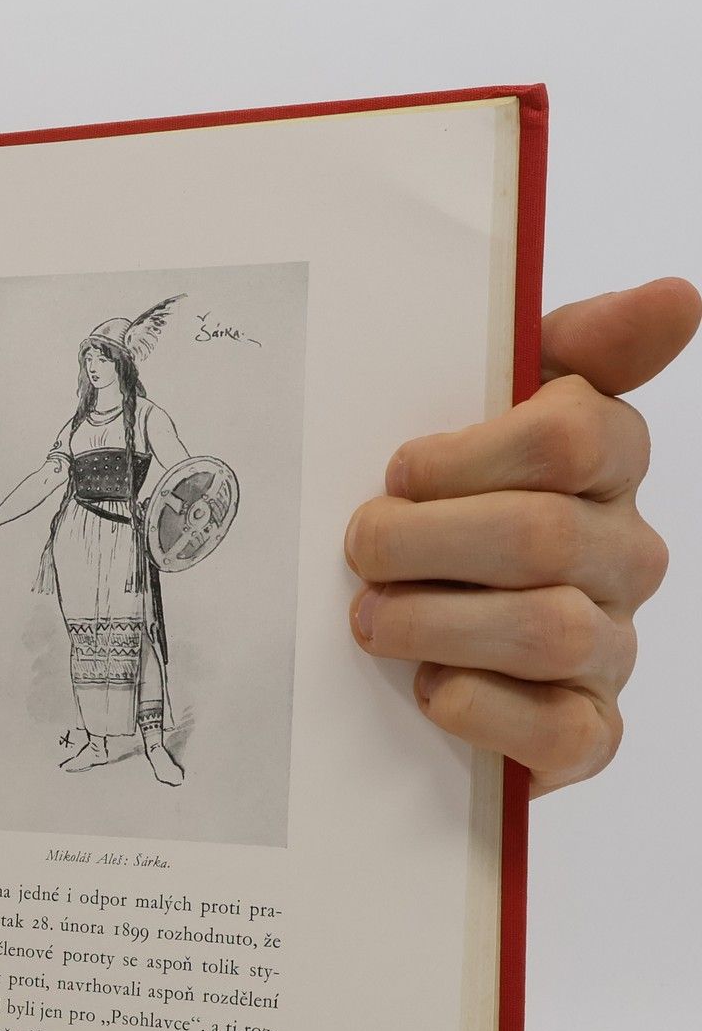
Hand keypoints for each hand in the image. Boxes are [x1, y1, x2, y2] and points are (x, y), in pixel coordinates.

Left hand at [344, 279, 696, 795]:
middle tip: (361, 548)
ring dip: (433, 623)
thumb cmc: (448, 505)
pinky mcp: (585, 734)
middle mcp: (626, 555)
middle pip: (540, 536)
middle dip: (423, 542)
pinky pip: (559, 731)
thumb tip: (677, 296)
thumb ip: (576, 345)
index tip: (402, 471)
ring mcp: (609, 647)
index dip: (463, 456)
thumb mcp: (488, 409)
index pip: (573, 436)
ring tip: (370, 619)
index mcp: (609, 465)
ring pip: (546, 631)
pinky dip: (481, 709)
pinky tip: (431, 690)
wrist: (419, 637)